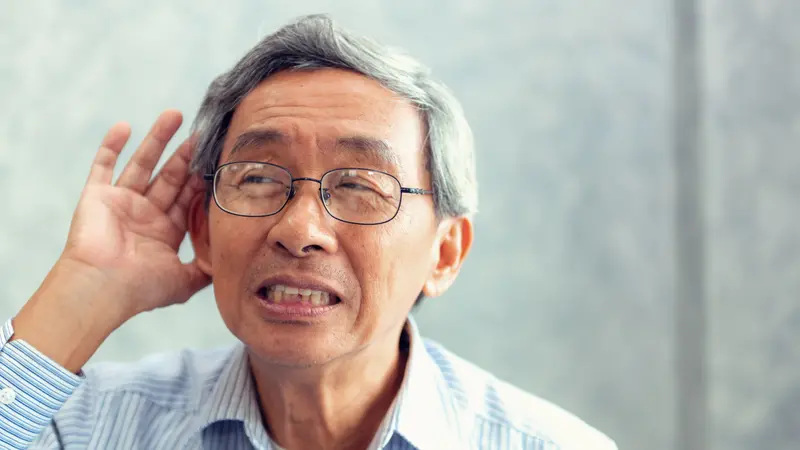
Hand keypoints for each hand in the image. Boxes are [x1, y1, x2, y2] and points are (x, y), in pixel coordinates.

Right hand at [62, 110, 210, 315]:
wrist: (101, 289)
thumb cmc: (141, 289)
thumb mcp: (184, 282)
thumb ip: (206, 270)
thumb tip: (231, 266)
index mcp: (165, 232)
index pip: (188, 198)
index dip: (201, 179)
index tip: (219, 158)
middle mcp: (145, 215)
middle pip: (170, 176)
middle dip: (186, 155)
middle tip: (203, 133)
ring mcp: (121, 203)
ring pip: (143, 163)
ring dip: (158, 139)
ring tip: (176, 114)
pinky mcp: (97, 196)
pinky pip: (103, 166)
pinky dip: (111, 146)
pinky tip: (124, 126)